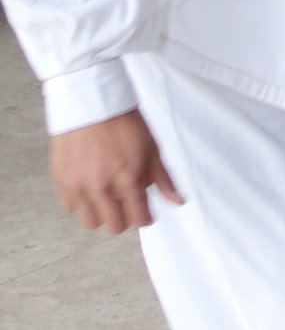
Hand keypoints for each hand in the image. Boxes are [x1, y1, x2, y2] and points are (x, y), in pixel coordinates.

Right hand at [50, 109, 183, 233]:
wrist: (92, 103)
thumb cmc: (126, 124)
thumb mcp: (153, 149)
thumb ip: (164, 179)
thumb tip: (179, 202)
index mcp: (128, 181)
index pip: (138, 219)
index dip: (145, 218)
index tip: (146, 213)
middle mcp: (102, 188)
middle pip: (114, 226)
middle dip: (124, 218)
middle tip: (127, 204)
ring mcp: (78, 186)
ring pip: (90, 222)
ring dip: (101, 214)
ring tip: (107, 197)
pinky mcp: (61, 180)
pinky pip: (70, 207)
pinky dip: (81, 203)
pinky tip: (89, 187)